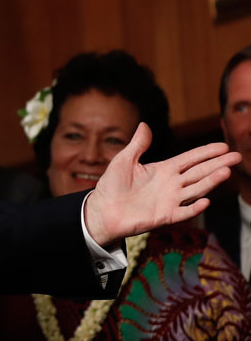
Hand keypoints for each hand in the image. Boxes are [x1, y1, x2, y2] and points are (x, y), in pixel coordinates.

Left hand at [84, 123, 240, 244]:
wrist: (102, 211)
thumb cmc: (112, 186)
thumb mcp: (123, 161)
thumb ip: (137, 145)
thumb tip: (144, 124)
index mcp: (163, 170)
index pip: (190, 159)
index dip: (206, 152)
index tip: (224, 146)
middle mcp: (171, 184)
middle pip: (199, 172)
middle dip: (218, 164)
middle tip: (237, 156)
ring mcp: (170, 200)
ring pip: (195, 189)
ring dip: (211, 181)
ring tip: (226, 172)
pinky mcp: (164, 216)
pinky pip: (183, 212)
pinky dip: (194, 207)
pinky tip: (205, 201)